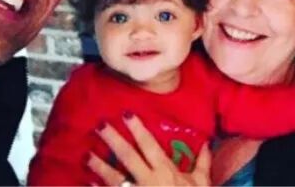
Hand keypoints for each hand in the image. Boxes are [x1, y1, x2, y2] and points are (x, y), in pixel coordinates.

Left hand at [89, 114, 210, 185]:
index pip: (149, 145)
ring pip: (114, 177)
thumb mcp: (202, 183)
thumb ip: (203, 162)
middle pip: (128, 156)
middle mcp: (148, 180)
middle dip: (113, 139)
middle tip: (100, 125)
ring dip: (100, 166)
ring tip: (88, 155)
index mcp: (165, 171)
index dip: (137, 129)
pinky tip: (89, 183)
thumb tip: (206, 143)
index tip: (126, 114)